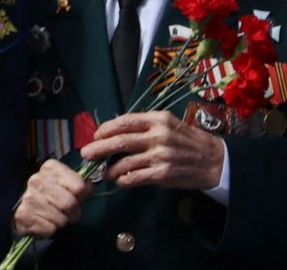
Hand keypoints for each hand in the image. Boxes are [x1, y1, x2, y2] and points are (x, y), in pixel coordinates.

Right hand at [12, 159, 90, 237]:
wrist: (26, 209)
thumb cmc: (52, 195)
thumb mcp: (68, 185)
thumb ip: (80, 184)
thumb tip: (88, 185)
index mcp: (50, 168)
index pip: (79, 186)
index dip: (80, 195)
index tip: (73, 196)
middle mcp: (36, 180)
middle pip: (69, 203)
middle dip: (73, 212)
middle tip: (67, 212)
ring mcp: (28, 197)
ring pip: (60, 218)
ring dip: (61, 222)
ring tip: (54, 216)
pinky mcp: (24, 215)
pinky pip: (49, 228)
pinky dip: (50, 229)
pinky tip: (44, 222)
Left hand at [81, 111, 224, 190]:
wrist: (216, 161)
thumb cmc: (189, 142)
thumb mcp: (169, 125)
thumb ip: (145, 126)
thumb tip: (115, 132)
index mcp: (158, 120)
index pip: (124, 121)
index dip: (106, 129)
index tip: (96, 135)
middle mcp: (158, 136)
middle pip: (119, 141)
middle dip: (98, 148)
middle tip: (86, 154)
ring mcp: (160, 155)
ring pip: (124, 162)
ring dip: (110, 170)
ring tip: (105, 173)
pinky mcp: (163, 173)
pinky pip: (135, 177)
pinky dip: (124, 180)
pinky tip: (121, 181)